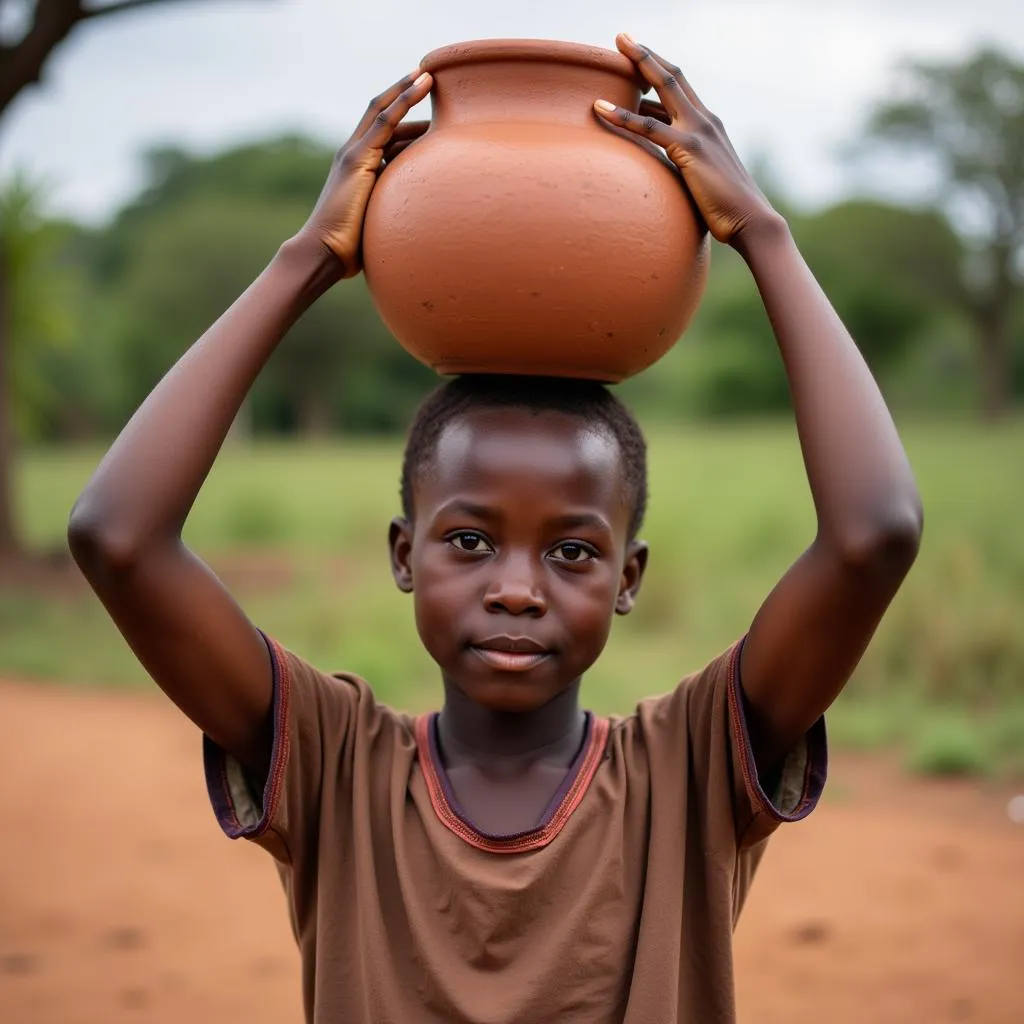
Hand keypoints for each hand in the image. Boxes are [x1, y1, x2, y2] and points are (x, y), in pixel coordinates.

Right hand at [295, 71, 432, 278]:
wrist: (324, 252)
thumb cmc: (350, 248)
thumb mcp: (377, 222)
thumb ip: (392, 211)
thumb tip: (418, 221)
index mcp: (357, 167)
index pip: (382, 131)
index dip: (403, 115)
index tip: (428, 107)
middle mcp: (353, 154)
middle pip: (381, 112)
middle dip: (404, 93)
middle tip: (432, 79)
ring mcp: (354, 154)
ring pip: (383, 110)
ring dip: (407, 89)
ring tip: (431, 75)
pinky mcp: (357, 159)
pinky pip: (385, 121)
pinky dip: (404, 100)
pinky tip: (422, 84)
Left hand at [594, 34, 778, 245]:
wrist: (750, 221)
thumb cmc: (726, 209)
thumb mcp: (702, 179)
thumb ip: (685, 168)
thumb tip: (664, 173)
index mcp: (709, 126)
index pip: (681, 89)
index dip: (659, 70)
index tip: (638, 58)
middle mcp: (705, 121)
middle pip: (672, 77)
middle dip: (646, 55)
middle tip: (622, 37)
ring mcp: (699, 132)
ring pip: (663, 89)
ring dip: (637, 68)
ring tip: (610, 55)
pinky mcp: (690, 150)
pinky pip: (650, 128)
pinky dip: (622, 116)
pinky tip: (599, 108)